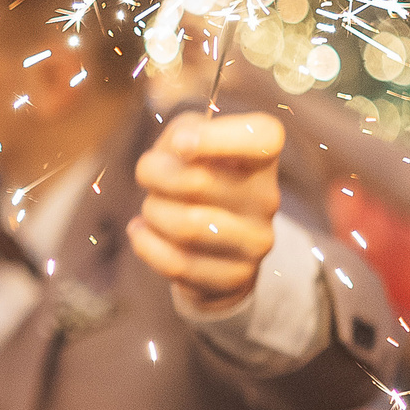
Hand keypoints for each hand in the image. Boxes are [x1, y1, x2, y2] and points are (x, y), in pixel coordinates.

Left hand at [128, 109, 283, 308]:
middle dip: (153, 174)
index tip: (181, 144)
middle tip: (148, 175)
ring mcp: (256, 241)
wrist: (211, 245)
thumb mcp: (187, 141)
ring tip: (151, 208)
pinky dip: (145, 242)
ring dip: (152, 211)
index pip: (264, 138)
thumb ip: (183, 132)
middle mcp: (267, 198)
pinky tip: (142, 231)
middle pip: (196, 182)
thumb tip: (183, 149)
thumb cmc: (194, 176)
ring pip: (186, 226)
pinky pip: (177, 263)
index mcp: (261, 157)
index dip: (218, 138)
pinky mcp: (236, 277)